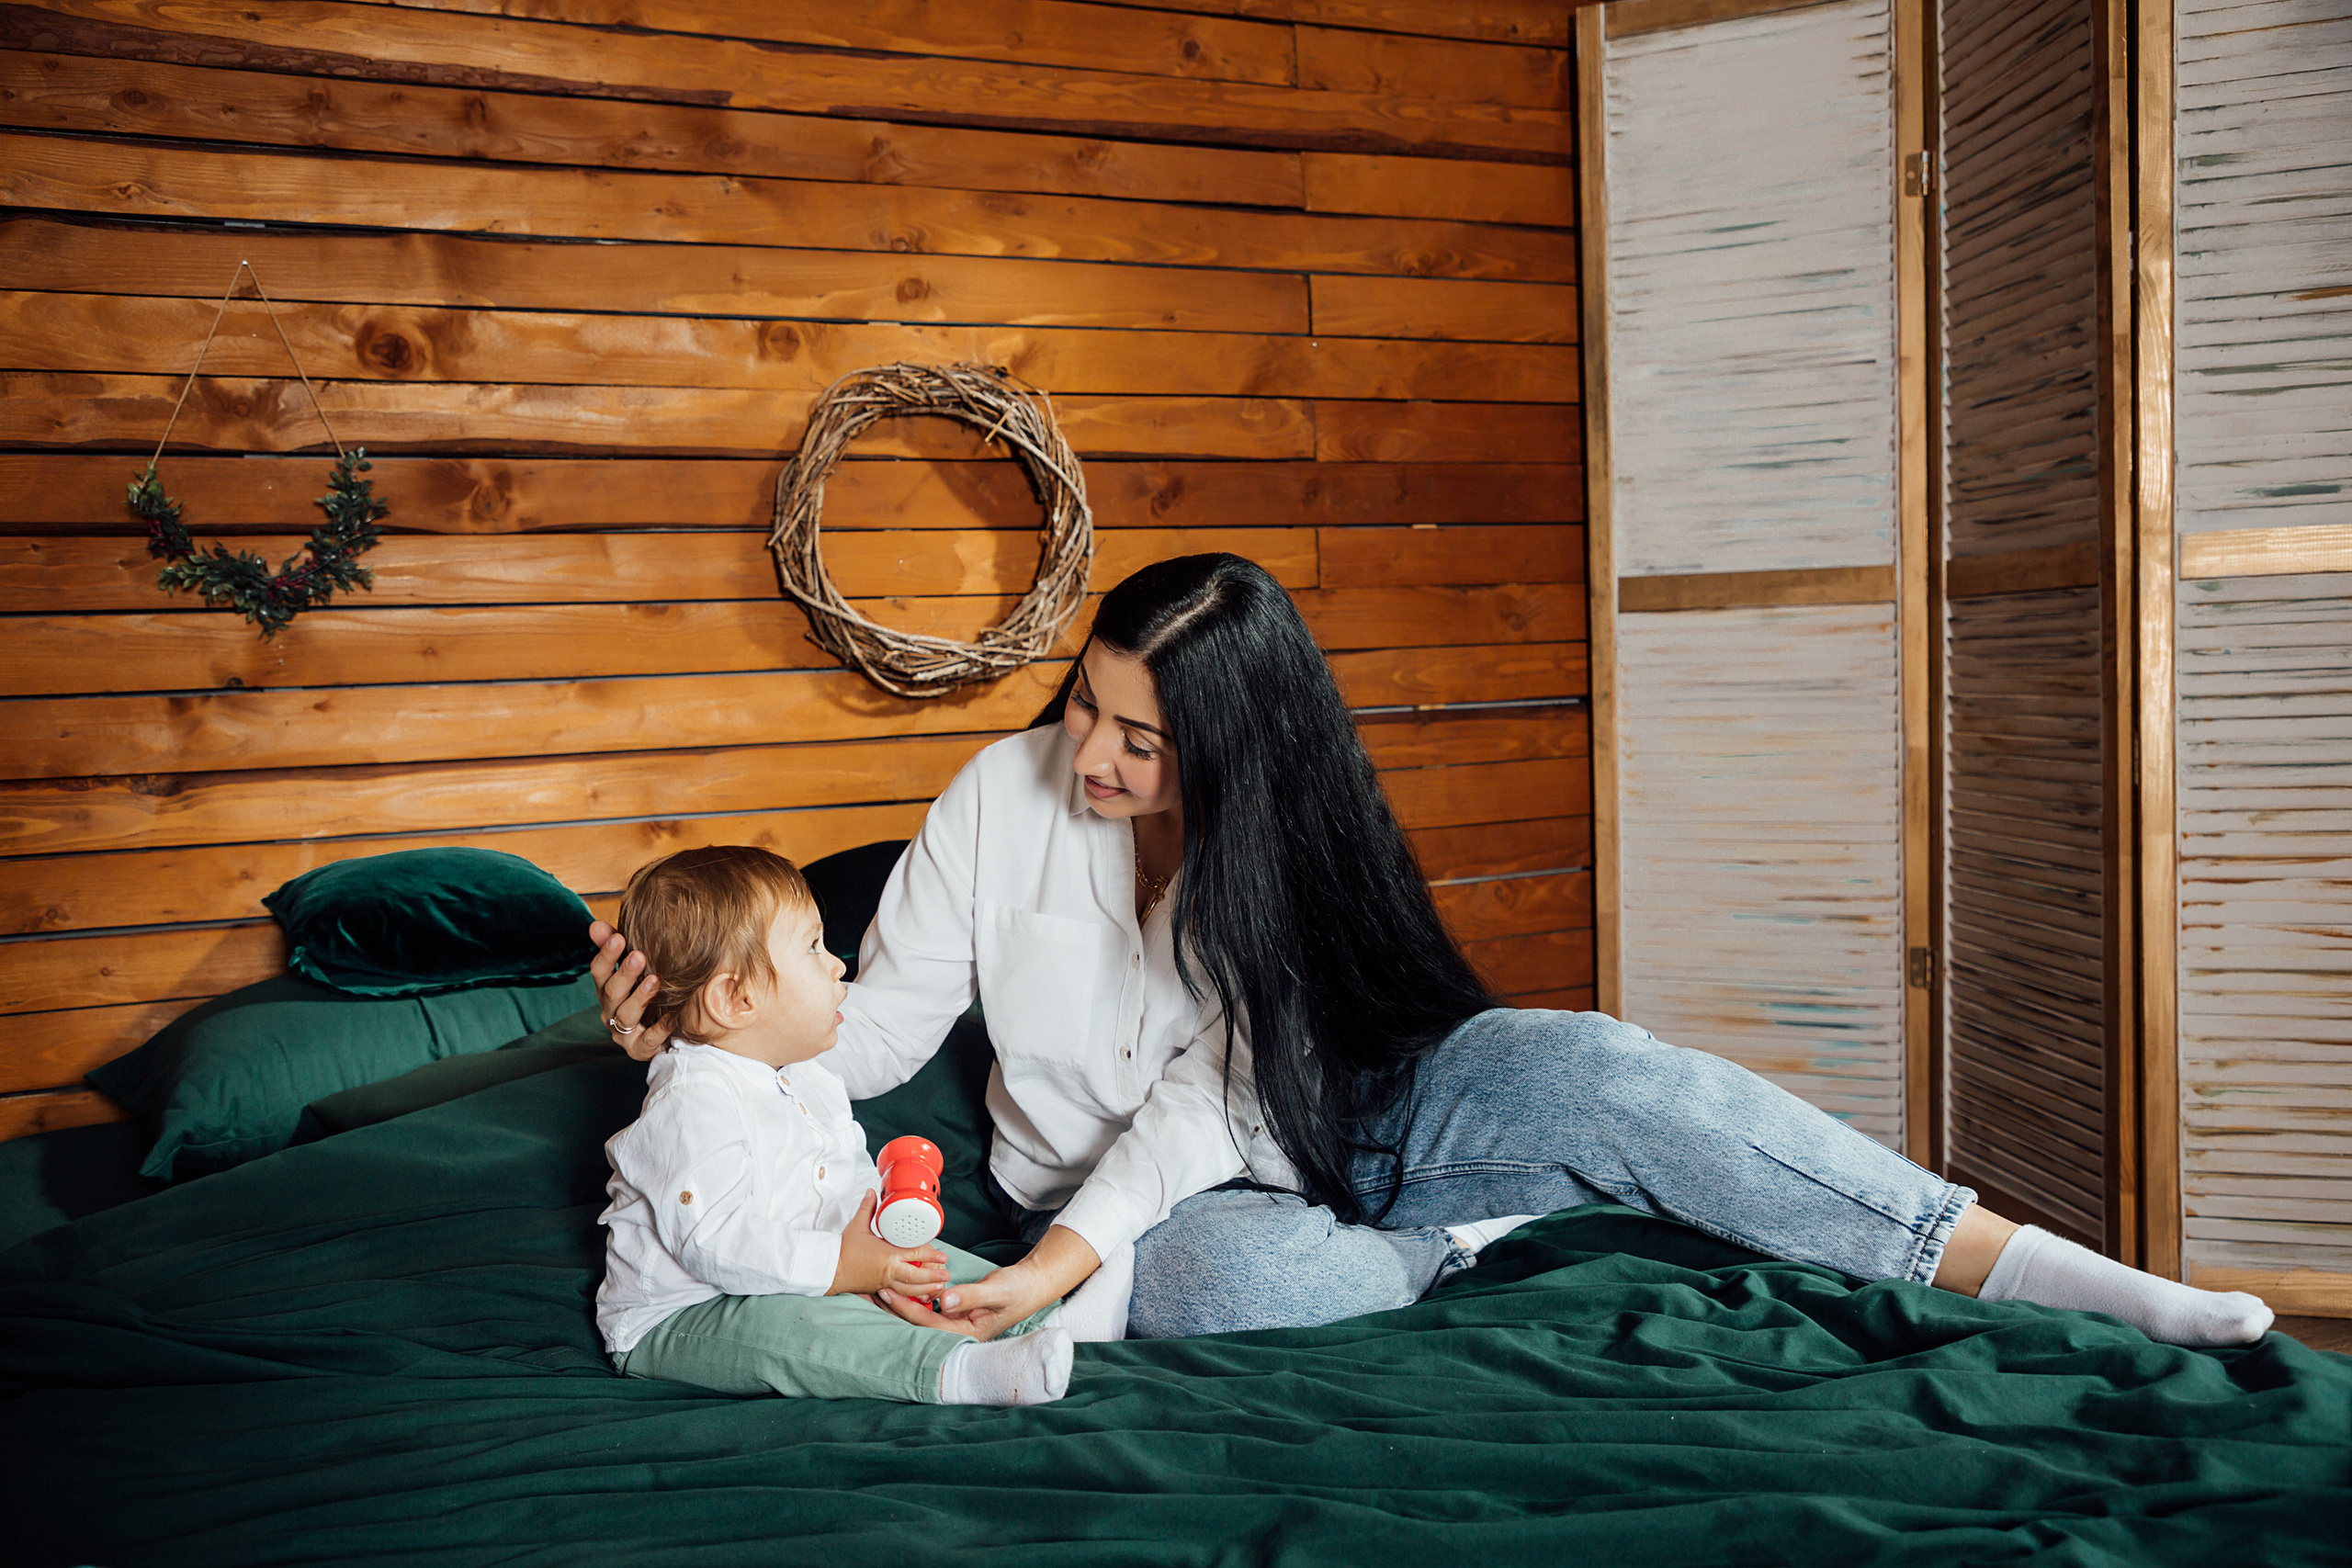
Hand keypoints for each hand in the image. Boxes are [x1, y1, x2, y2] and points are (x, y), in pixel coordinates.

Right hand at [588, 919, 667, 1060]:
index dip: (606, 955)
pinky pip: (649, 1039)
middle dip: (624, 974)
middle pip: (611, 993)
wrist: (659, 1034)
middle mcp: (610, 1011)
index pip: (599, 972)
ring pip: (626, 1016)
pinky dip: (660, 1028)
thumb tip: (596, 925)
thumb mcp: (631, 970)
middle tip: (639, 956)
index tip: (619, 937)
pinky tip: (672, 1016)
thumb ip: (615, 947)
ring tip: (655, 981)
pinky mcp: (639, 1048)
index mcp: (606, 990)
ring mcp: (622, 1032)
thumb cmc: (643, 994)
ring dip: (640, 998)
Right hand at [831, 1193, 949, 1297]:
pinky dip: (911, 1297)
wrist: (829, 1269)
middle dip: (933, 1276)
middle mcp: (888, 1270)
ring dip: (926, 1288)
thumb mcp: (857, 1225)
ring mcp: (884, 1282)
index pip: (914, 1254)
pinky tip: (920, 1296)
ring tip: (939, 1286)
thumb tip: (871, 1192)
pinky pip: (899, 1295)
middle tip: (946, 1273)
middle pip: (916, 1276)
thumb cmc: (842, 1249)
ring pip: (909, 1289)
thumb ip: (867, 1208)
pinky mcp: (879, 1290)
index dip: (930, 1255)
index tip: (942, 1255)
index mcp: (887, 1254)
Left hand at [882, 1223, 1098, 1340]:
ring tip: (874, 1287)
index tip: (886, 1291)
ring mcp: (956, 1320)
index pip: (928, 1322)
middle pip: (918, 1321)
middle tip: (868, 1289)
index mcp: (967, 1332)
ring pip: (921, 1312)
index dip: (906, 1307)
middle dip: (894, 1306)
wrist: (1032, 1285)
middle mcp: (958, 1329)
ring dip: (899, 1300)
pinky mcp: (955, 1310)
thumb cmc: (1018, 1289)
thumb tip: (944, 1301)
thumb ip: (972, 1296)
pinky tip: (899, 1283)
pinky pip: (929, 1304)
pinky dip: (913, 1293)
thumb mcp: (998, 1291)